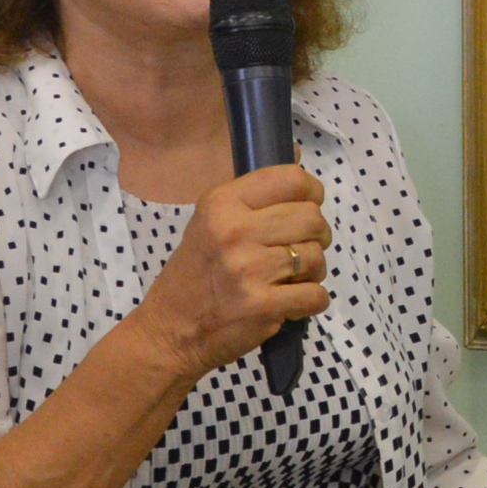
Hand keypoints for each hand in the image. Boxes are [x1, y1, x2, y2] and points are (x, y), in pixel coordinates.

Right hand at [129, 164, 329, 380]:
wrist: (169, 332)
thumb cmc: (195, 274)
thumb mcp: (210, 221)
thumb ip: (253, 194)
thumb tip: (298, 155)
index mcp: (221, 204)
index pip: (292, 179)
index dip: (311, 191)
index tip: (308, 205)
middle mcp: (234, 231)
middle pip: (312, 218)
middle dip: (317, 235)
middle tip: (300, 248)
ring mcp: (249, 270)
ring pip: (317, 257)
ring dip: (313, 271)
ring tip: (290, 277)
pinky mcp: (262, 306)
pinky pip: (316, 295)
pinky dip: (312, 301)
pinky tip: (291, 301)